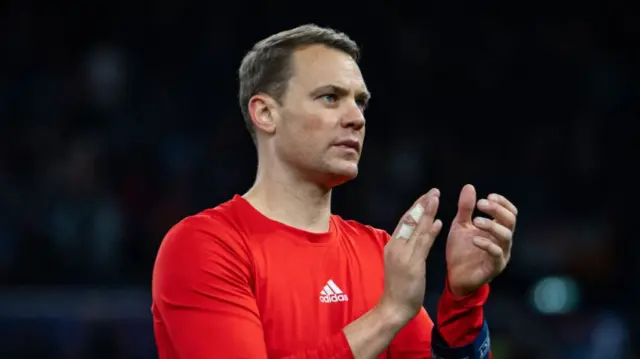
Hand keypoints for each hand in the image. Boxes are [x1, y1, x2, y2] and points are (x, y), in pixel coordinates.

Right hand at [378, 188, 442, 324]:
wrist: (393, 306)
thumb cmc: (398, 287)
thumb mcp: (398, 263)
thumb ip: (405, 248)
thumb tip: (414, 234)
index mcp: (393, 245)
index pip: (404, 221)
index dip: (415, 207)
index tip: (426, 196)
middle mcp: (396, 247)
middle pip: (409, 220)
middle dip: (422, 204)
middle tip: (434, 191)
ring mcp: (403, 255)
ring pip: (416, 229)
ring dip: (427, 212)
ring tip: (436, 198)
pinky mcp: (412, 264)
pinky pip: (423, 245)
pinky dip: (430, 232)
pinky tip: (438, 222)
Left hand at [446, 184, 516, 296]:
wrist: (454, 276)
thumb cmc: (460, 250)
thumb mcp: (460, 225)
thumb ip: (466, 208)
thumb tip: (469, 186)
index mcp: (497, 229)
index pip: (509, 212)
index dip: (502, 203)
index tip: (489, 196)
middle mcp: (503, 241)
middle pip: (510, 221)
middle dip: (497, 210)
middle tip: (481, 204)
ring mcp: (501, 254)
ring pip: (506, 236)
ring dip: (492, 225)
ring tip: (476, 221)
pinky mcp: (494, 267)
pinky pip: (497, 254)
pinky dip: (487, 244)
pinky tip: (474, 239)